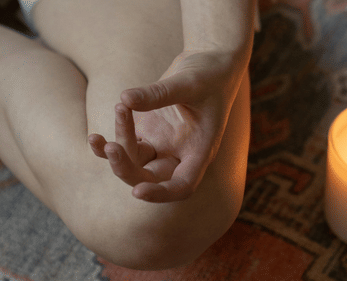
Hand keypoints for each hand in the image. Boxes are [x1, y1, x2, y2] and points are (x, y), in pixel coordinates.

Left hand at [89, 50, 247, 202]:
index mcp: (200, 151)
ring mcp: (163, 143)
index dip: (161, 193)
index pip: (183, 185)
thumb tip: (123, 99)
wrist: (209, 61)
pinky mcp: (150, 131)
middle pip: (151, 178)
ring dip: (115, 150)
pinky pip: (125, 146)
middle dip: (127, 169)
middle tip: (111, 148)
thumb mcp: (189, 82)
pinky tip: (94, 139)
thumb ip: (159, 93)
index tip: (138, 191)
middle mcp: (180, 153)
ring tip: (115, 114)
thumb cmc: (210, 74)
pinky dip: (108, 145)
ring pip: (134, 162)